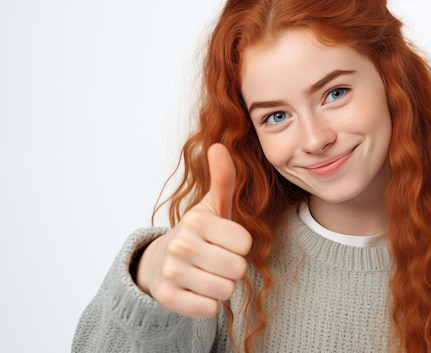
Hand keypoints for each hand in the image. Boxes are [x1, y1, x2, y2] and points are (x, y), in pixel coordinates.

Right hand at [136, 143, 251, 317]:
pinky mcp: (167, 297)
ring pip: (225, 290)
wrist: (161, 261)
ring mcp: (171, 271)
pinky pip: (209, 309)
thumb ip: (224, 179)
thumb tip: (219, 145)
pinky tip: (196, 290)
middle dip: (233, 267)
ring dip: (222, 286)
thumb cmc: (200, 233)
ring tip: (206, 273)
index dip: (239, 245)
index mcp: (197, 220)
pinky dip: (208, 303)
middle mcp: (181, 243)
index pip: (245, 243)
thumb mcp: (214, 206)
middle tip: (216, 259)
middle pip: (237, 268)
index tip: (223, 241)